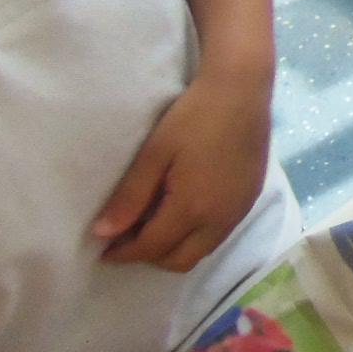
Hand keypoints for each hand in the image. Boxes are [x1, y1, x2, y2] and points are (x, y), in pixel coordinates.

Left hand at [93, 66, 272, 272]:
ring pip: (202, 251)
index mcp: (192, 209)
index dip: (123, 253)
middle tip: (127, 239)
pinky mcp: (250, 199)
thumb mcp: (154, 154)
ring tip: (154, 226)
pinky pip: (219, 234)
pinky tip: (185, 210)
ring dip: (175, 248)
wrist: (242, 91)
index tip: (102, 249)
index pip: (151, 248)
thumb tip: (102, 234)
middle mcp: (219, 220)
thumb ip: (130, 197)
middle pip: (179, 261)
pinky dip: (197, 235)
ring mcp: (238, 211)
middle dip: (150, 257)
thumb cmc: (193, 117)